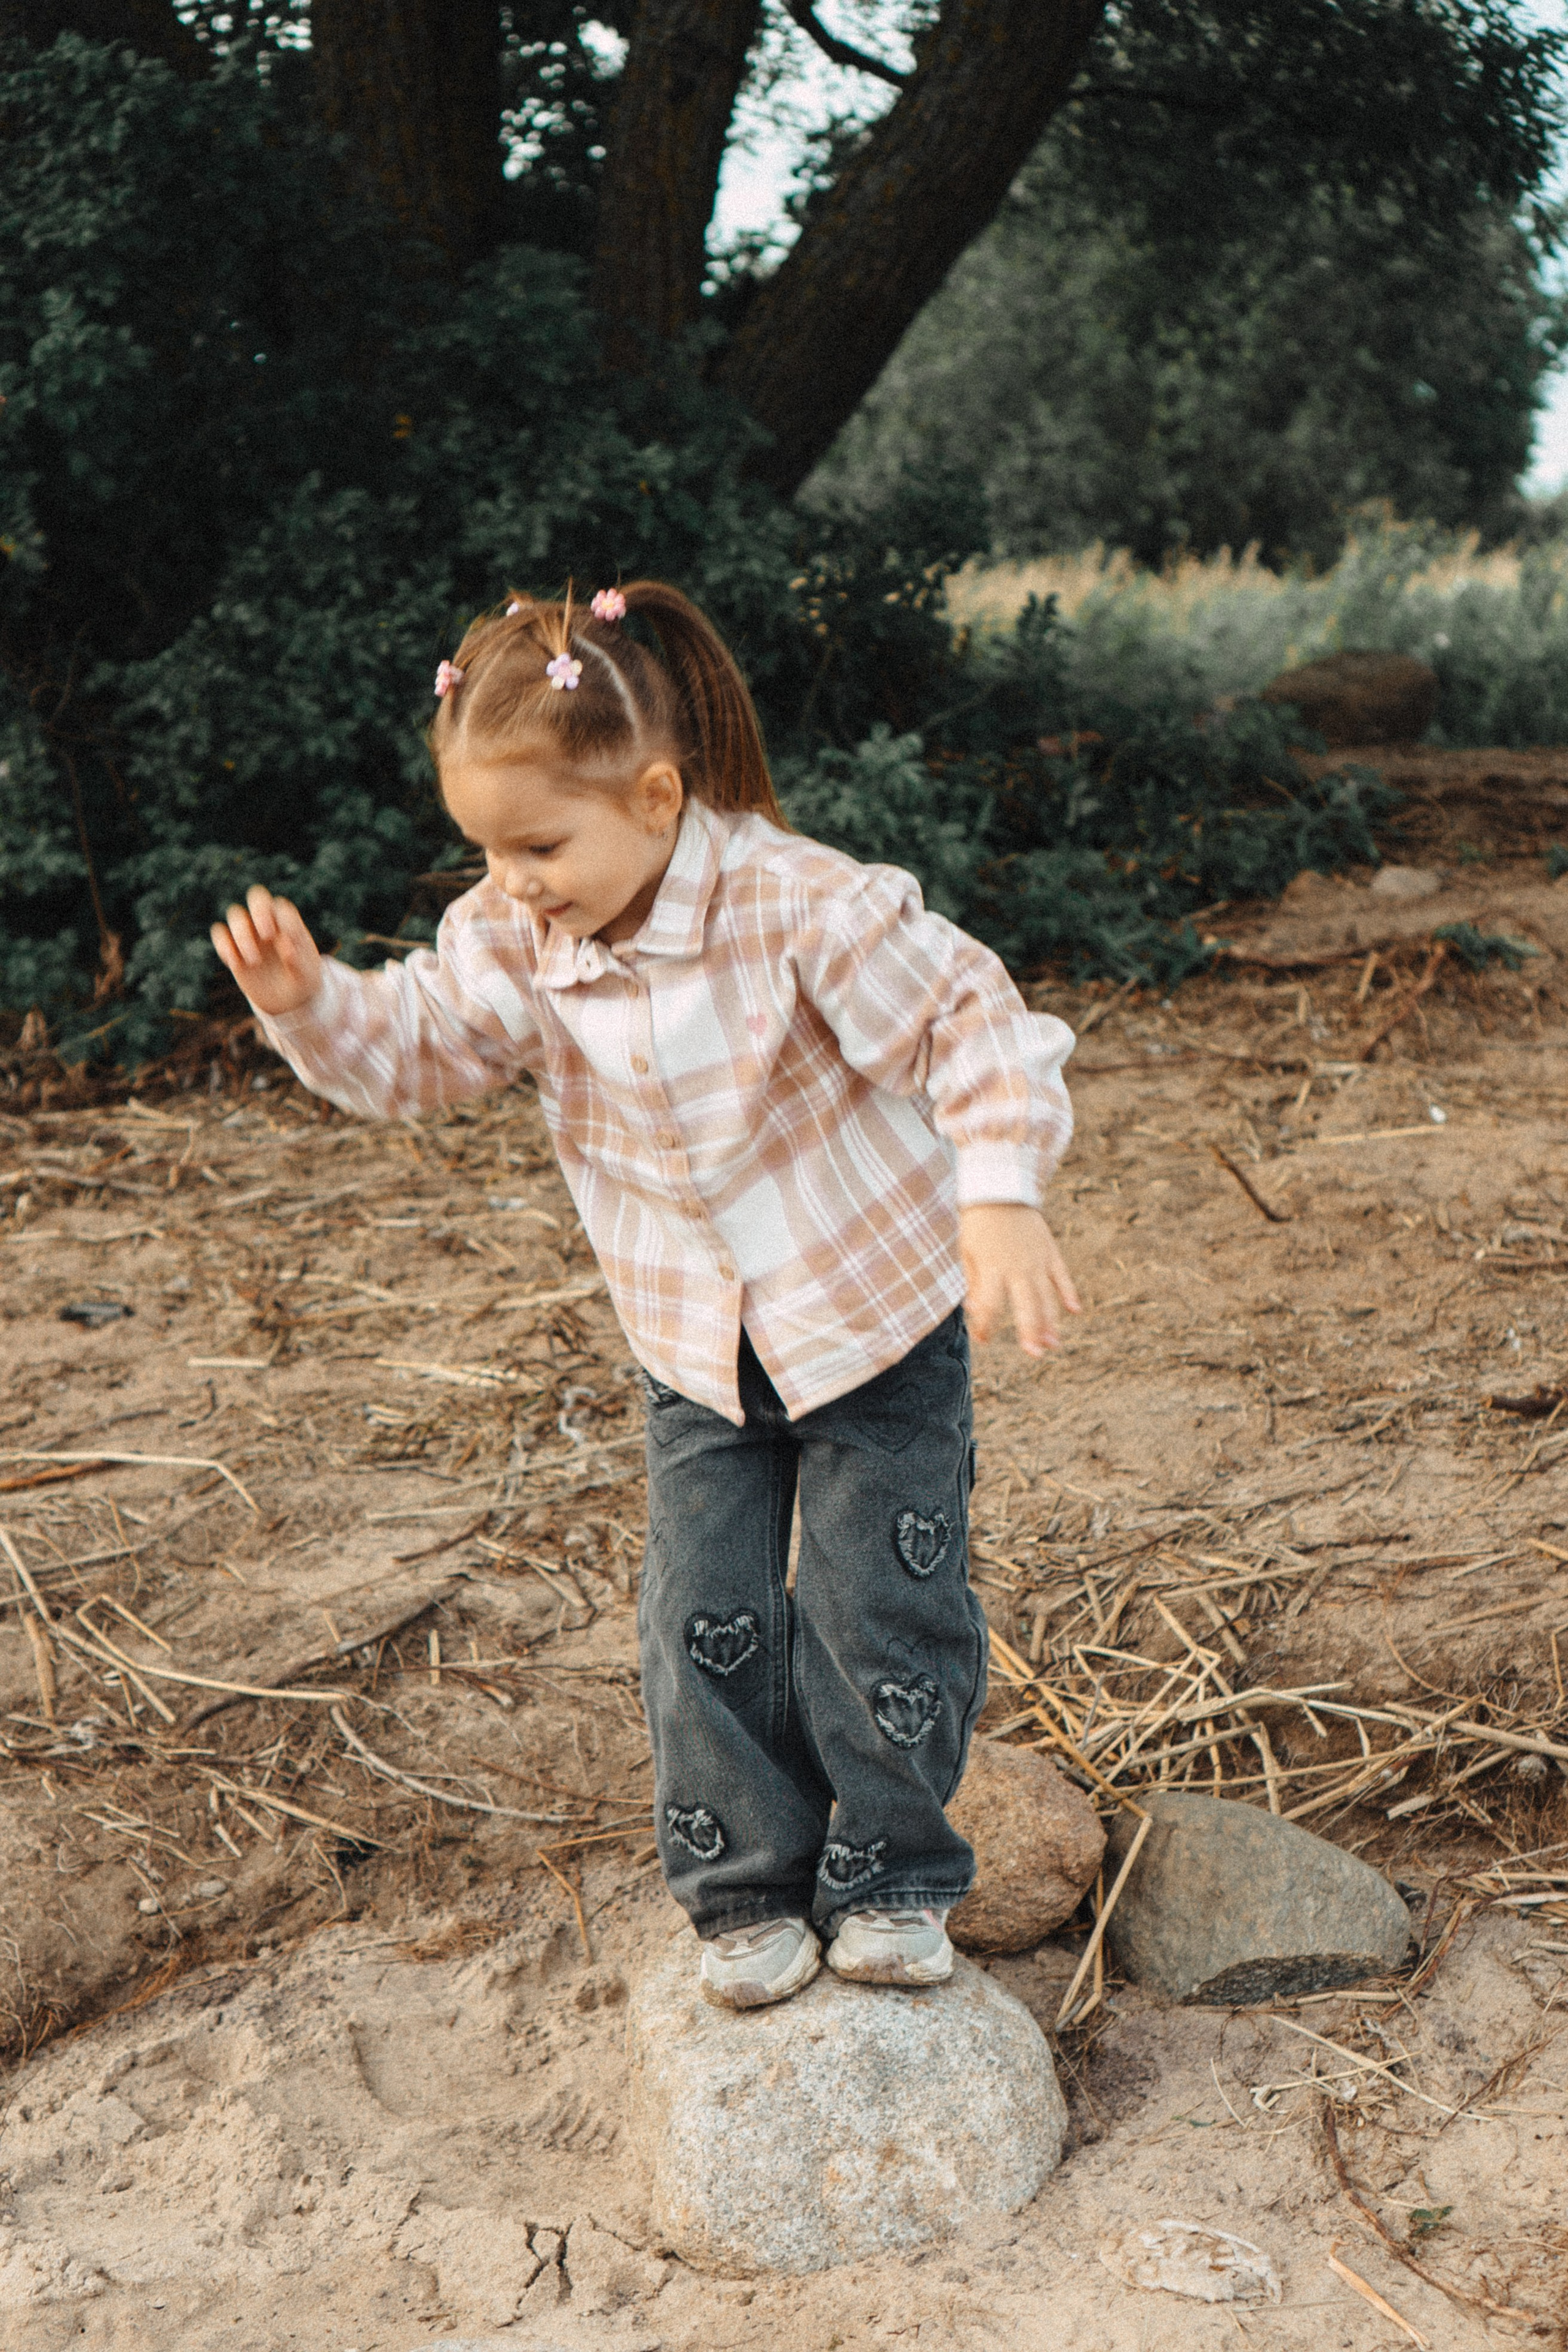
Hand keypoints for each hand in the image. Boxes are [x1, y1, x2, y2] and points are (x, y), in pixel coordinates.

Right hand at [210, 885, 321, 1016]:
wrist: (288, 999)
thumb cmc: (302, 982)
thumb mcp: (307, 976)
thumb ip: (299, 962)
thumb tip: (284, 948)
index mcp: (289, 924)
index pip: (282, 907)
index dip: (285, 920)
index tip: (291, 943)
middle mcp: (268, 923)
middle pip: (257, 897)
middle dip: (260, 911)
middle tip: (268, 935)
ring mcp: (249, 934)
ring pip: (236, 915)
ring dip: (243, 935)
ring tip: (254, 961)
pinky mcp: (233, 948)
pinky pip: (220, 935)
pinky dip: (224, 945)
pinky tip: (235, 964)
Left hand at [959, 1204, 1080, 1356]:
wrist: (1000, 1188)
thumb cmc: (977, 1223)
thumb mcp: (967, 1252)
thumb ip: (972, 1281)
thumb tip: (973, 1310)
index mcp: (992, 1268)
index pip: (990, 1306)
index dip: (985, 1326)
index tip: (983, 1339)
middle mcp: (1018, 1267)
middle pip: (1027, 1306)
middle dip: (1030, 1332)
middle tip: (1035, 1355)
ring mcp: (1037, 1259)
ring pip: (1047, 1296)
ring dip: (1051, 1321)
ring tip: (1053, 1344)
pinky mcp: (1049, 1250)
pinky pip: (1062, 1275)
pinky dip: (1069, 1292)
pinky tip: (1075, 1310)